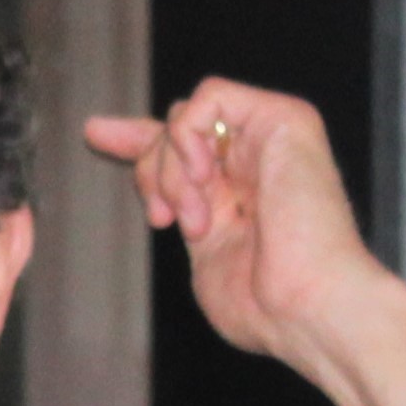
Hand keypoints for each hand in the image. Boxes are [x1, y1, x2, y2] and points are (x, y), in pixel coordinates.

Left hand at [82, 80, 403, 375]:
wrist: (310, 308)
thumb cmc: (265, 304)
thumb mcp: (204, 252)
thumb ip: (180, 208)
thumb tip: (156, 190)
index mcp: (240, 192)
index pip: (182, 149)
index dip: (139, 140)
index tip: (96, 133)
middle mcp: (258, 159)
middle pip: (173, 131)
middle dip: (150, 173)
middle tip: (165, 221)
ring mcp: (272, 137)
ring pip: (185, 115)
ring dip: (172, 170)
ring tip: (197, 220)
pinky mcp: (286, 119)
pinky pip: (210, 97)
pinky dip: (188, 138)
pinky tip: (205, 178)